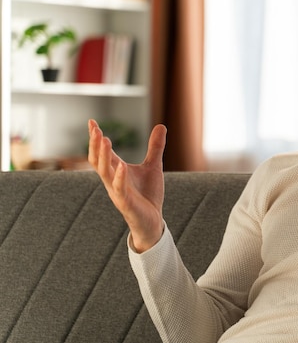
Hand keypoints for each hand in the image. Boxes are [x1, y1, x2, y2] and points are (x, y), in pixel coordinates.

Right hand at [88, 119, 166, 252]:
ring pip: (104, 173)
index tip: (91, 121)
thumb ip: (155, 147)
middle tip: (95, 129)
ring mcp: (117, 191)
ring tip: (105, 140)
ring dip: (104, 156)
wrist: (153, 221)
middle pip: (98, 160)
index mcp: (116, 171)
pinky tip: (121, 166)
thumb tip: (161, 125)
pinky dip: (119, 177)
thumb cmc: (148, 194)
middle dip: (95, 145)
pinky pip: (119, 189)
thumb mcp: (153, 166)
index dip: (96, 138)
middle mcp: (112, 180)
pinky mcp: (126, 203)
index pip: (102, 152)